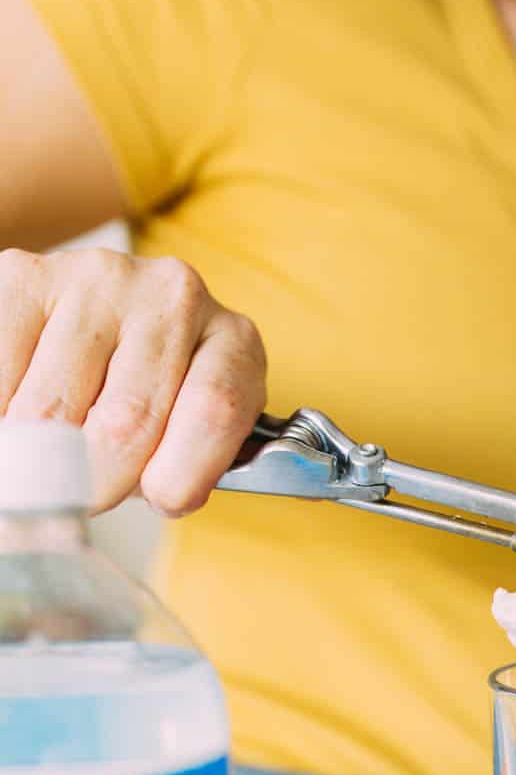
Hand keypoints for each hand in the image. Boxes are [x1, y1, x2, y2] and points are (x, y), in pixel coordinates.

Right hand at [0, 247, 266, 514]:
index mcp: (233, 342)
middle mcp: (173, 297)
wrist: (98, 338)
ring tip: (43, 448)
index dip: (179, 477)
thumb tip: (90, 498)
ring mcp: (97, 279)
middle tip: (79, 492)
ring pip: (50, 410)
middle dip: (92, 480)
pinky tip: (15, 412)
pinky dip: (1, 413)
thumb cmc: (153, 407)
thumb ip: (171, 474)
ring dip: (35, 450)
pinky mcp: (25, 275)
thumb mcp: (186, 445)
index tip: (158, 499)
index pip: (215, 411)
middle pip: (126, 423)